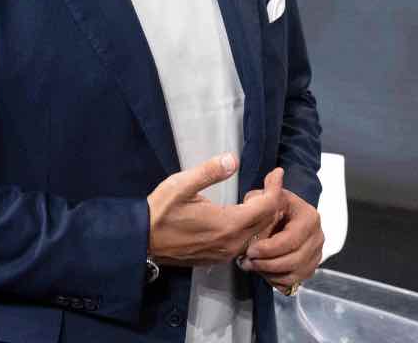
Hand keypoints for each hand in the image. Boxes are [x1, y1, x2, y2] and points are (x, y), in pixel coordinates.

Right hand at [147, 154, 286, 268]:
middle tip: (267, 182)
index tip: (276, 173)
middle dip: (272, 200)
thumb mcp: (181, 185)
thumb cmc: (160, 211)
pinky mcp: (217, 258)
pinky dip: (251, 228)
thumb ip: (209, 172)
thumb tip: (233, 159)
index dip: (275, 188)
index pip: (267, 207)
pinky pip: (245, 243)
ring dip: (261, 216)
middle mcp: (232, 243)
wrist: (141, 240)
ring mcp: (225, 254)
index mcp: (228, 224)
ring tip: (254, 196)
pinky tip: (240, 214)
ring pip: (257, 235)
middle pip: (267, 222)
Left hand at [237, 184, 323, 293]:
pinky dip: (277, 280)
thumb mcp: (269, 196)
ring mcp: (316, 254)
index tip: (250, 250)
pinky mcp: (310, 267)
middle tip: (247, 262)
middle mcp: (318, 237)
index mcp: (310, 217)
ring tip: (252, 267)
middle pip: (294, 260)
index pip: (291, 240)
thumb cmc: (274, 207)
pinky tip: (263, 272)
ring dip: (270, 273)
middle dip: (268, 263)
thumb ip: (270, 188)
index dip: (270, 248)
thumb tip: (276, 174)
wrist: (284, 219)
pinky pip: (295, 281)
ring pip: (295, 273)